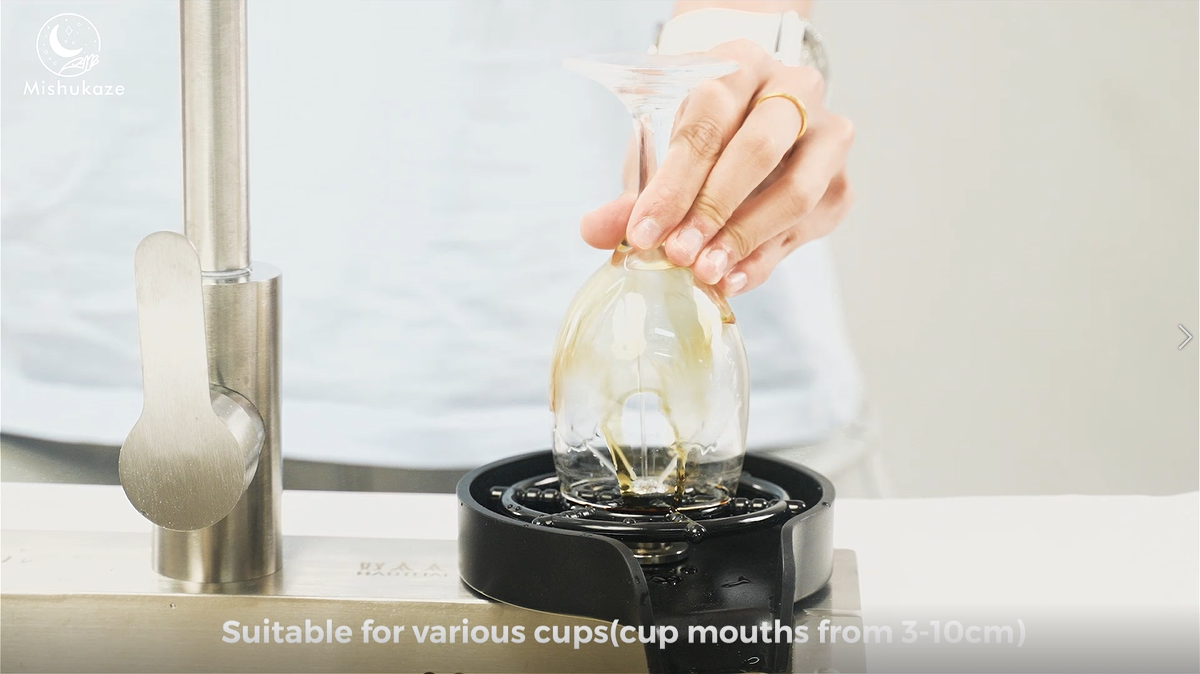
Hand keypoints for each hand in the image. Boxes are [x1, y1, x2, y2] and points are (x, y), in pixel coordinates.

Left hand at [580, 39, 854, 295]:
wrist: (754, 118)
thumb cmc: (703, 132)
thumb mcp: (662, 147)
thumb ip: (634, 193)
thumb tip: (595, 232)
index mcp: (739, 65)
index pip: (707, 122)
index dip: (674, 183)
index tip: (643, 231)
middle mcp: (793, 90)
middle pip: (759, 150)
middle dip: (713, 209)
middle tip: (677, 254)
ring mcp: (827, 134)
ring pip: (797, 192)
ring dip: (746, 238)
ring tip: (705, 272)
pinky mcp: (841, 182)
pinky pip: (807, 226)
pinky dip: (767, 257)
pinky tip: (733, 278)